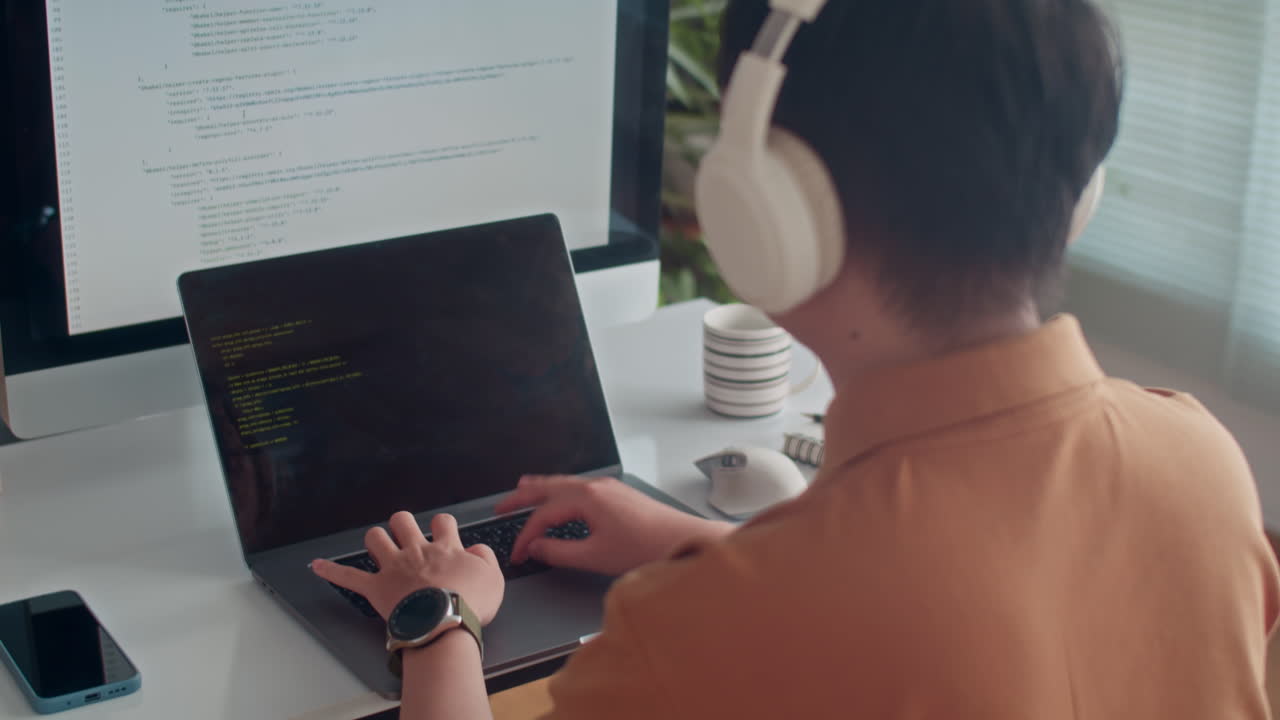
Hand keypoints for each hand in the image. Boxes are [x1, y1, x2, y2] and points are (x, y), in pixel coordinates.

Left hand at [310, 512, 503, 623]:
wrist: (444, 624)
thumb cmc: (470, 604)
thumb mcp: (493, 579)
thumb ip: (485, 558)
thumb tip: (476, 550)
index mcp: (445, 547)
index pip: (443, 522)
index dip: (443, 525)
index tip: (444, 533)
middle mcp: (416, 551)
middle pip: (403, 521)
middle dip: (403, 524)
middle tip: (406, 533)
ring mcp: (393, 568)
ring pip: (376, 538)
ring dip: (377, 539)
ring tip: (379, 545)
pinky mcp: (375, 588)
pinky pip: (348, 576)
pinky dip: (331, 570)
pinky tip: (316, 565)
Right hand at [496, 475, 732, 576]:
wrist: (684, 542)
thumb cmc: (643, 549)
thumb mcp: (595, 556)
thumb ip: (559, 551)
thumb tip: (535, 547)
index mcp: (586, 498)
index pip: (543, 515)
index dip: (525, 536)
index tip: (516, 554)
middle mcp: (596, 486)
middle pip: (550, 488)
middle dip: (523, 496)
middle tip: (502, 505)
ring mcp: (610, 488)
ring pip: (566, 484)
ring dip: (543, 488)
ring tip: (525, 488)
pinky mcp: (620, 494)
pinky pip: (581, 487)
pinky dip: (563, 490)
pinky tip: (563, 497)